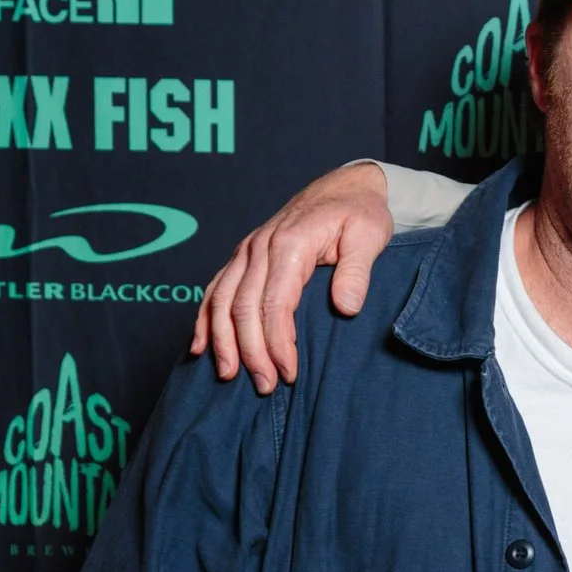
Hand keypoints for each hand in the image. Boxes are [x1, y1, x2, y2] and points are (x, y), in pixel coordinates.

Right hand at [192, 161, 393, 392]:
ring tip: (228, 375)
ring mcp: (247, 250)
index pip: (274, 303)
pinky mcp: (244, 256)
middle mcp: (260, 246)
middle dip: (250, 351)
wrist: (345, 186)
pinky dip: (204, 319)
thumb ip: (357, 271)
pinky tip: (201, 346)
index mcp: (290, 244)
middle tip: (265, 386)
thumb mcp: (370, 235)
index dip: (277, 342)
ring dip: (222, 341)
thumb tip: (346, 307)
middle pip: (242, 307)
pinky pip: (215, 289)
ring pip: (221, 299)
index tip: (289, 372)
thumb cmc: (359, 212)